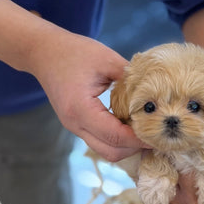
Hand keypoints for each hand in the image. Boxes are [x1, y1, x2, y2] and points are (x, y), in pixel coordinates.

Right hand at [30, 31, 145, 160]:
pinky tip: (132, 125)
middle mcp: (75, 124)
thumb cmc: (74, 52)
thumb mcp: (107, 59)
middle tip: (156, 134)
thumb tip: (155, 93)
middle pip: (111, 152)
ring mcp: (74, 127)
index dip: (140, 138)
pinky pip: (100, 140)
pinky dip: (118, 139)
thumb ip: (130, 78)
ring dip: (127, 145)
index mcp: (81, 109)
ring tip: (146, 131)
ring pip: (106, 150)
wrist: (44, 52)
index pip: (116, 136)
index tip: (159, 132)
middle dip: (135, 147)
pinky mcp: (77, 124)